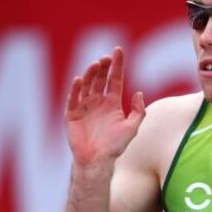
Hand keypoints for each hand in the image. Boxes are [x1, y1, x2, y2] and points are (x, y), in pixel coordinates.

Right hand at [65, 47, 145, 166]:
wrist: (97, 161)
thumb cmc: (115, 146)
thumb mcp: (132, 128)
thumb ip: (138, 111)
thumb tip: (139, 93)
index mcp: (112, 103)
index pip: (115, 79)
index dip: (117, 65)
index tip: (119, 50)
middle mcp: (97, 102)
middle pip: (100, 79)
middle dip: (103, 66)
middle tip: (106, 57)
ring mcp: (84, 107)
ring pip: (87, 85)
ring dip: (90, 74)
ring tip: (95, 65)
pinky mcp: (72, 114)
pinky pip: (73, 98)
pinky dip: (76, 89)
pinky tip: (80, 79)